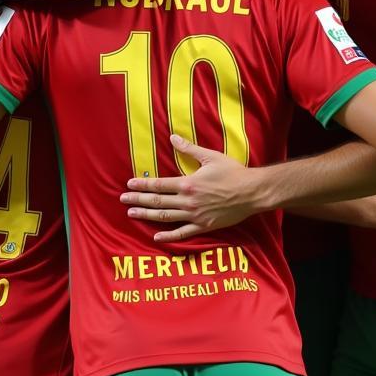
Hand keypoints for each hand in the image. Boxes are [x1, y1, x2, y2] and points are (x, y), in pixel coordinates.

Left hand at [121, 135, 263, 242]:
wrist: (252, 192)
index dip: (142, 184)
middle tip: (122, 200)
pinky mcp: (203, 226)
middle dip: (138, 200)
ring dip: (147, 215)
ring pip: (165, 217)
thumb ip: (189, 149)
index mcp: (188, 183)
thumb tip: (172, 138)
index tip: (129, 184)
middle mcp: (188, 201)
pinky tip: (156, 237)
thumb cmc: (233, 172)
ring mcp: (195, 216)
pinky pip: (182, 234)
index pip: (159, 184)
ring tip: (132, 214)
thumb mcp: (210, 157)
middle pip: (158, 201)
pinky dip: (168, 236)